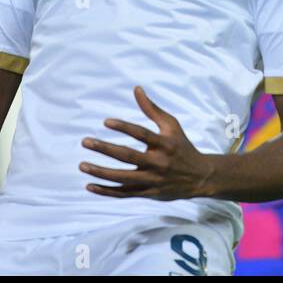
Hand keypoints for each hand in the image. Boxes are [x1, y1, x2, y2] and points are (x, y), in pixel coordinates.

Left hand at [80, 86, 216, 200]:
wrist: (199, 178)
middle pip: (128, 156)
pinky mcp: (147, 194)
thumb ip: (152, 109)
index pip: (141, 134)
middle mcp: (157, 163)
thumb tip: (136, 89)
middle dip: (105, 149)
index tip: (106, 121)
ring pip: (122, 178)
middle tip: (85, 141)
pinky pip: (124, 194)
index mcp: (164, 144)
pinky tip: (89, 185)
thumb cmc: (182, 147)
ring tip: (82, 165)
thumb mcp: (172, 126)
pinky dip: (106, 192)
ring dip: (101, 172)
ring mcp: (151, 180)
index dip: (124, 127)